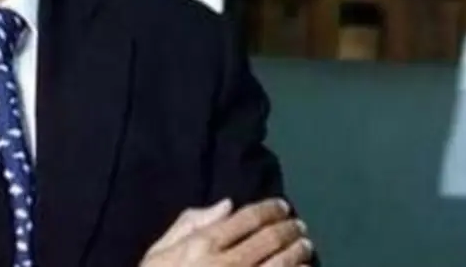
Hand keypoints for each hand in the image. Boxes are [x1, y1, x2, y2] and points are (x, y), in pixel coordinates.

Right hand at [140, 198, 313, 265]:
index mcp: (204, 244)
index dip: (269, 208)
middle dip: (288, 227)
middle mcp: (228, 262)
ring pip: (283, 263)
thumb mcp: (159, 252)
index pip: (247, 218)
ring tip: (305, 245)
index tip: (281, 206)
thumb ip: (189, 224)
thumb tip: (227, 205)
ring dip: (299, 250)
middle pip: (269, 238)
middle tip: (298, 225)